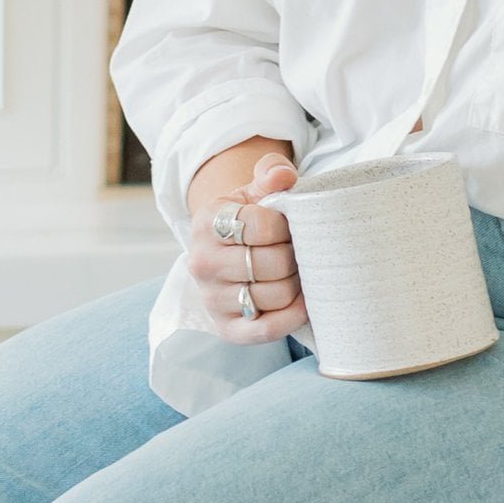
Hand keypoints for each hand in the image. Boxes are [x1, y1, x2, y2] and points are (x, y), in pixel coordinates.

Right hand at [184, 142, 302, 343]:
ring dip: (296, 284)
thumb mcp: (255, 190)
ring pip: (274, 295)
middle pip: (270, 264)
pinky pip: (267, 329)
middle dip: (294, 256)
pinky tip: (301, 301)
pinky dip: (292, 316)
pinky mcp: (227, 328)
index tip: (288, 226)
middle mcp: (202, 262)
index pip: (261, 226)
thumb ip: (272, 173)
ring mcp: (212, 298)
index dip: (286, 226)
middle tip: (298, 251)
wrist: (227, 252)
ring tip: (296, 272)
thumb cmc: (249, 219)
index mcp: (207, 222)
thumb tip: (285, 177)